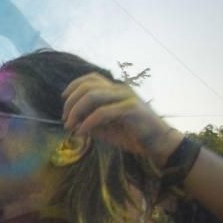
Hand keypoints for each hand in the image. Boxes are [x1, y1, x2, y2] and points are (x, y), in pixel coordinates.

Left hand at [61, 73, 177, 160]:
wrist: (158, 143)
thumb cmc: (132, 135)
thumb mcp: (105, 127)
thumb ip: (89, 121)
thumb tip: (71, 121)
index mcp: (115, 90)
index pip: (90, 79)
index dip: (73, 86)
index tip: (64, 100)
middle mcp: (120, 89)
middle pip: (87, 86)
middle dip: (71, 102)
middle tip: (65, 119)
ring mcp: (126, 97)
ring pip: (93, 95)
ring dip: (76, 111)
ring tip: (70, 125)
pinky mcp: (131, 109)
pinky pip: (102, 112)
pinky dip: (88, 122)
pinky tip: (82, 132)